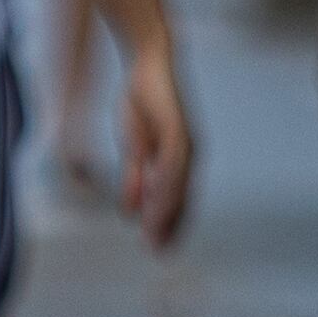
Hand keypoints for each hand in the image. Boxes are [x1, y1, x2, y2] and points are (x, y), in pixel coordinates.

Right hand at [111, 37, 195, 248]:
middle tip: (160, 254)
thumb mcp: (132, 147)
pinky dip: (165, 186)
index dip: (169, 224)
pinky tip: (155, 202)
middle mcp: (187, 154)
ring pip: (179, 186)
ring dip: (166, 212)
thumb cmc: (141, 100)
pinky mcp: (178, 131)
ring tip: (154, 235)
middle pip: (183, 198)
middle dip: (171, 227)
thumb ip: (134, 178)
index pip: (177, 199)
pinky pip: (173, 165)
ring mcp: (185, 143)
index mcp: (177, 159)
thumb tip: (130, 210)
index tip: (159, 248)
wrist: (147, 63)